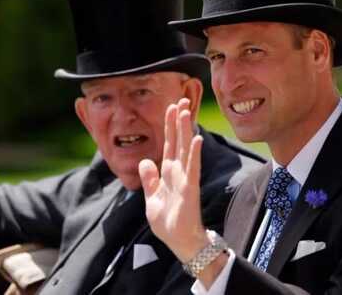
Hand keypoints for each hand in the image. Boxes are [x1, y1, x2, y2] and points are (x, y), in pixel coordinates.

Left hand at [138, 98, 207, 261]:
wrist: (179, 242)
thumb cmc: (169, 222)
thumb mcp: (152, 199)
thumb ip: (149, 179)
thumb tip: (145, 160)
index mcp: (169, 173)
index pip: (169, 144)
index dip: (169, 125)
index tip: (172, 107)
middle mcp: (179, 171)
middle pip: (178, 141)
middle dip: (179, 121)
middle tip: (181, 99)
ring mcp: (186, 178)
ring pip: (186, 149)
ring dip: (186, 131)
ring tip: (187, 112)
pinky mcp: (190, 189)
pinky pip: (193, 168)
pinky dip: (194, 154)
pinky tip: (196, 140)